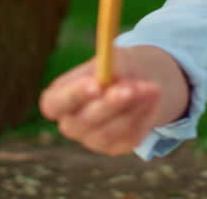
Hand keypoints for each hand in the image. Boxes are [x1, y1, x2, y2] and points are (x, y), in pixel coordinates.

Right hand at [38, 50, 163, 155]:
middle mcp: (70, 124)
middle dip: (109, 105)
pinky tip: (152, 97)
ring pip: (110, 131)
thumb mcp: (111, 59)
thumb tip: (110, 76)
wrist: (135, 81)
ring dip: (133, 108)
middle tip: (130, 89)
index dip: (73, 96)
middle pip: (82, 123)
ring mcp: (91, 139)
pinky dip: (144, 115)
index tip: (96, 84)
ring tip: (152, 87)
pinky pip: (129, 135)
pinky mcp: (115, 147)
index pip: (54, 104)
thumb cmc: (114, 67)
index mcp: (58, 99)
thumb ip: (108, 67)